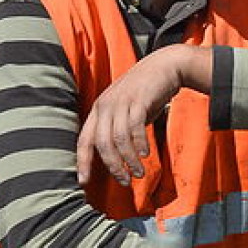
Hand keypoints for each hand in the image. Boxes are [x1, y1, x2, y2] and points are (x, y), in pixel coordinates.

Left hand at [77, 44, 210, 186]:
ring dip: (129, 160)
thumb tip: (115, 159)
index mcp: (98, 110)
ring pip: (119, 139)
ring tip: (138, 172)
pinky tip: (145, 154)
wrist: (165, 66)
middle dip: (113, 166)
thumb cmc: (144, 93)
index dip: (82, 162)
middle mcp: (105, 106)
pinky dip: (139, 144)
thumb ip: (117, 131)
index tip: (83, 181)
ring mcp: (121, 102)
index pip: (84, 140)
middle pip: (102, 143)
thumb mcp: (124, 111)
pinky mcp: (138, 100)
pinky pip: (135, 128)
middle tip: (124, 181)